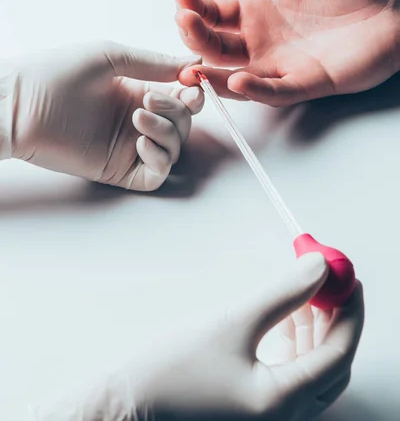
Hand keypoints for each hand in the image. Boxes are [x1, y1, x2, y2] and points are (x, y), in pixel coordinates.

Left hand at [4, 41, 202, 190]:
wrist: (21, 106)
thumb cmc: (57, 75)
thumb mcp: (112, 58)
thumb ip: (154, 63)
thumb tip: (194, 63)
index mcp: (137, 91)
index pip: (181, 97)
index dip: (193, 92)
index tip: (194, 83)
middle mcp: (137, 119)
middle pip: (183, 123)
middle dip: (177, 111)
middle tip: (150, 101)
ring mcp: (129, 146)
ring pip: (174, 148)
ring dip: (166, 132)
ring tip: (137, 117)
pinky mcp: (118, 170)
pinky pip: (156, 173)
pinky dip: (159, 158)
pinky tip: (140, 140)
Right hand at [33, 254, 363, 420]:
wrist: (128, 405)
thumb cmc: (171, 373)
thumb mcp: (233, 322)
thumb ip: (283, 294)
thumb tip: (317, 269)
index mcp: (282, 403)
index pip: (339, 353)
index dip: (350, 311)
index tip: (348, 278)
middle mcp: (283, 419)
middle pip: (332, 364)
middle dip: (336, 319)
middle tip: (330, 282)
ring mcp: (270, 418)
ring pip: (313, 370)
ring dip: (316, 329)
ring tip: (307, 294)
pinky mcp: (255, 409)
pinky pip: (293, 375)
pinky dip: (297, 344)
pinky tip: (287, 319)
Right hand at [176, 0, 399, 105]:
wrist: (398, 4)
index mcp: (259, 10)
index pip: (215, 15)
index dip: (195, 8)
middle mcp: (264, 41)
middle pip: (216, 47)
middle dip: (195, 37)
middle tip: (185, 21)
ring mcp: (283, 64)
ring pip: (235, 76)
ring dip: (211, 71)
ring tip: (192, 62)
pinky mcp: (307, 81)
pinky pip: (275, 91)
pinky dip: (254, 89)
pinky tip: (235, 78)